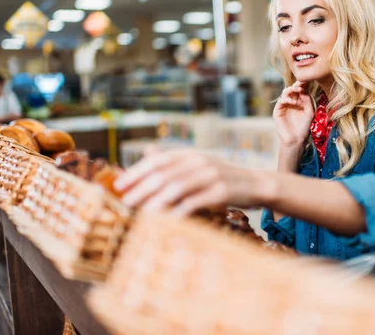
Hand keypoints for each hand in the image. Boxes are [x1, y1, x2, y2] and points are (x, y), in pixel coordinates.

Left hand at [114, 149, 261, 215]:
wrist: (256, 184)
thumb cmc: (221, 178)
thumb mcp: (198, 165)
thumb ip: (174, 161)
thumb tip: (146, 152)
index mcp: (190, 155)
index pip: (158, 161)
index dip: (136, 172)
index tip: (119, 185)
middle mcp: (199, 162)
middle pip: (164, 174)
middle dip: (141, 188)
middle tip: (125, 202)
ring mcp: (211, 176)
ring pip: (177, 187)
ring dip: (156, 201)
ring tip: (141, 214)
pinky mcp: (221, 192)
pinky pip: (195, 202)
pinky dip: (179, 211)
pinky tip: (167, 221)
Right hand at [273, 81, 313, 146]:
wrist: (296, 139)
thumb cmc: (304, 127)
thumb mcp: (310, 112)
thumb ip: (307, 100)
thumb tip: (303, 90)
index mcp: (299, 102)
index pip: (300, 91)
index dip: (303, 85)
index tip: (307, 81)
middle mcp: (291, 103)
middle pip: (292, 90)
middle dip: (296, 85)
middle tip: (301, 84)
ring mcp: (284, 106)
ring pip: (285, 93)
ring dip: (291, 90)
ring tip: (297, 91)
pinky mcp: (278, 111)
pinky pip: (281, 101)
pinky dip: (286, 99)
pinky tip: (293, 102)